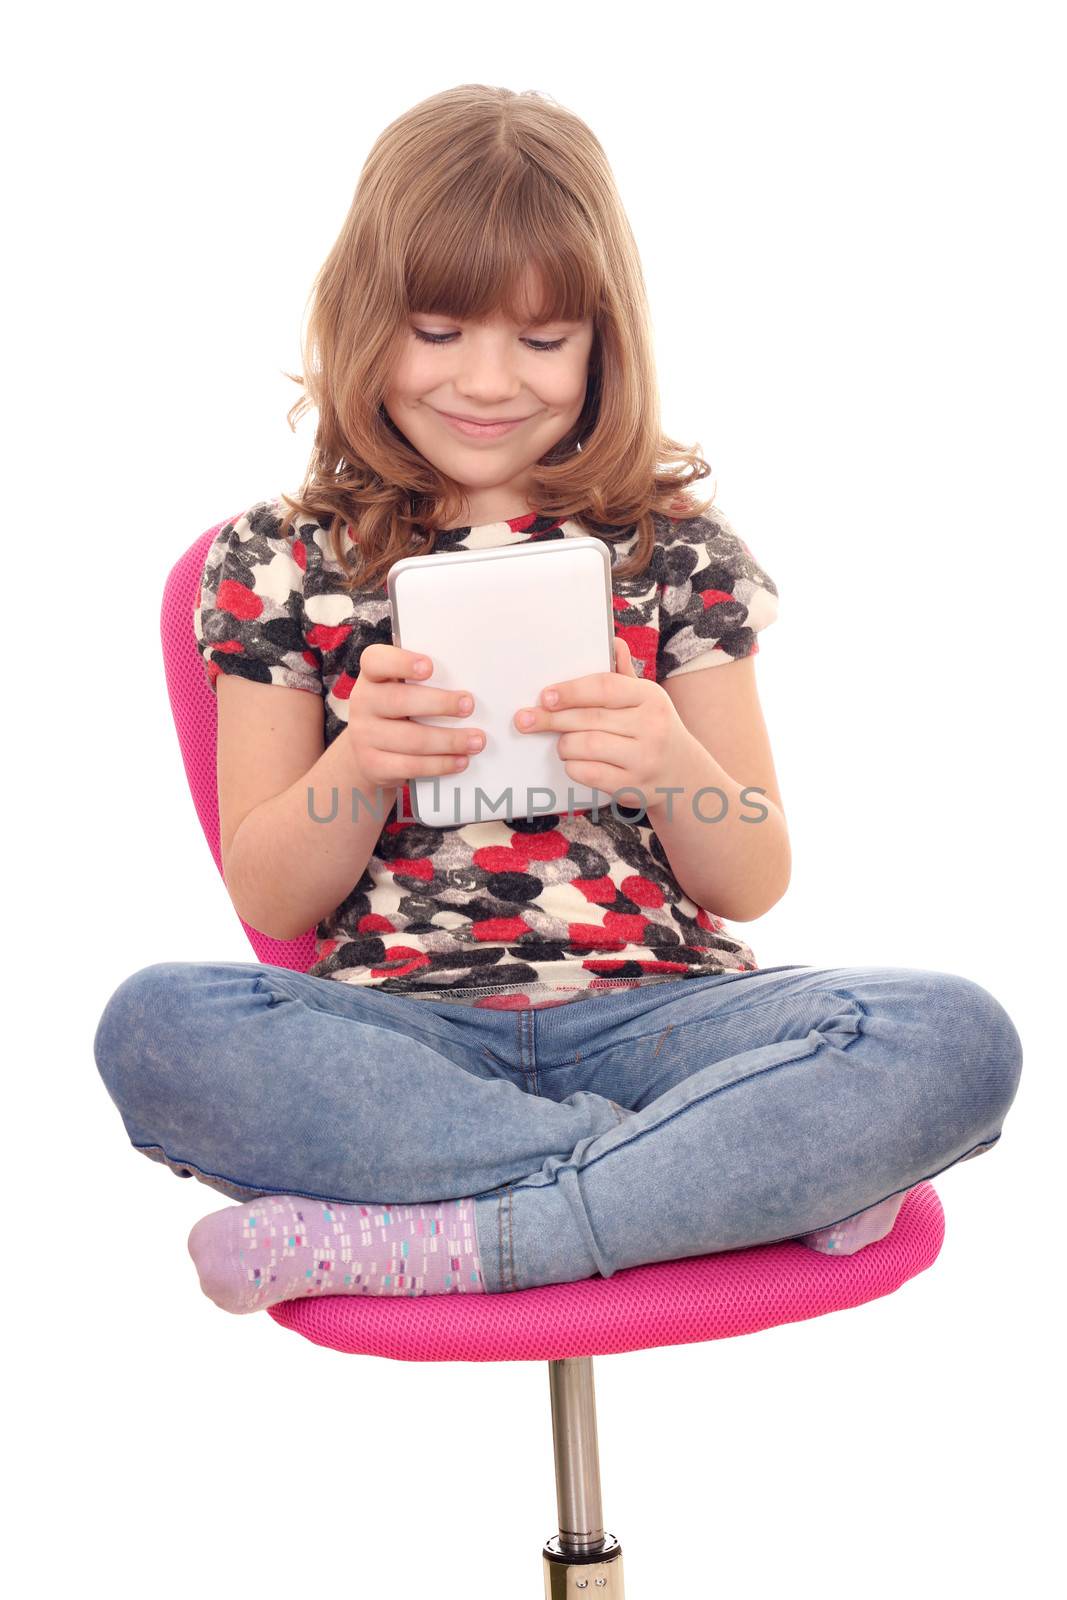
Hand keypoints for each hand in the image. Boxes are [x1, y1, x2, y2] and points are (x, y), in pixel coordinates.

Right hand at [346, 645, 483, 786]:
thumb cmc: (397, 712)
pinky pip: (411, 766)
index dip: (401, 662)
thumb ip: (426, 683)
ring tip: (476, 741)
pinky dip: (440, 764)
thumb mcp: (402, 690)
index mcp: (371, 676)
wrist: (369, 752)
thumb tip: (467, 692)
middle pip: (400, 700)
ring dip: (449, 740)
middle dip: (440, 704)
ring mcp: (364, 735)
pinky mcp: (372, 765)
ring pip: (411, 739)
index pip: (376, 661)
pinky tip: (460, 760)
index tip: (430, 667)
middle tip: (468, 705)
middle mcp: (363, 702)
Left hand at [513, 636, 696, 808]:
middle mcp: (651, 727)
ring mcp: (644, 758)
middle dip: (552, 719)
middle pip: (589, 718)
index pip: (605, 687)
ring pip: (586, 746)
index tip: (545, 696)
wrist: (684, 775)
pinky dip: (573, 767)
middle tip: (525, 719)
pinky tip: (574, 762)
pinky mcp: (633, 786)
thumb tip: (612, 642)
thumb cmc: (654, 730)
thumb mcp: (647, 700)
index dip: (571, 691)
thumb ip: (624, 674)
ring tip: (562, 744)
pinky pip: (589, 773)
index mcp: (651, 697)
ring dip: (564, 745)